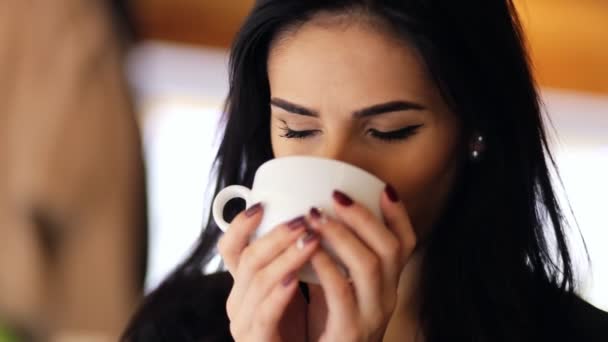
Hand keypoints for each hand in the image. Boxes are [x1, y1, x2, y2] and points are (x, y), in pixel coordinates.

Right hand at [217, 204, 319, 341]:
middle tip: (305, 219)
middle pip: (247, 259)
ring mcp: (244, 324)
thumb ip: (298, 258)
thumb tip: (315, 217)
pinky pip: (264, 315)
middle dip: (276, 235)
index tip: (262, 203)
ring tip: (312, 240)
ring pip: (256, 281)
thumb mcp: (299, 287)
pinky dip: (278, 294)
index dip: (240, 224)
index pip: (230, 248)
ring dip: (285, 257)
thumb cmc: (308, 328)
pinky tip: (295, 279)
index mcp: (245, 284)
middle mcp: (238, 302)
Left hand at [306, 185, 416, 341]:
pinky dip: (326, 267)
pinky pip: (341, 293)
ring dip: (343, 236)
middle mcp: (386, 298)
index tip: (384, 189)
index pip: (406, 244)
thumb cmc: (327, 327)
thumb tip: (319, 219)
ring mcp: (371, 316)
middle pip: (391, 249)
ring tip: (316, 217)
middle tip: (337, 196)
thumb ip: (336, 260)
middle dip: (365, 217)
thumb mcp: (339, 289)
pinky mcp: (350, 331)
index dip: (399, 215)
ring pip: (370, 266)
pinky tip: (309, 251)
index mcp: (386, 284)